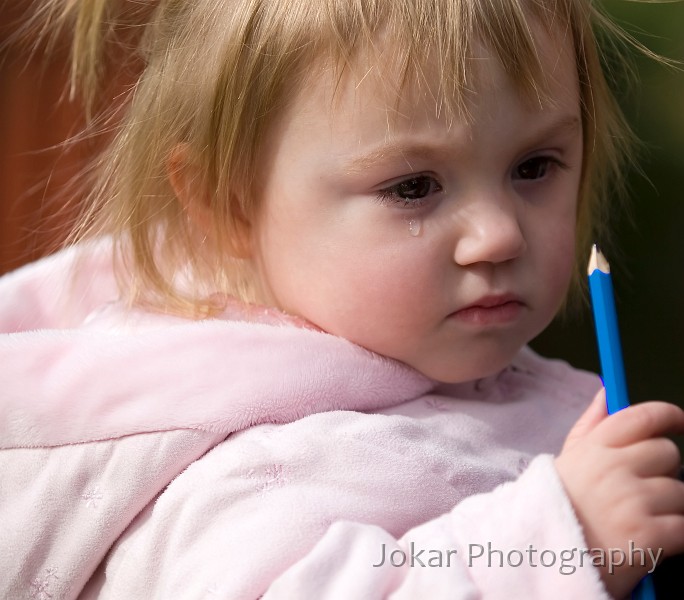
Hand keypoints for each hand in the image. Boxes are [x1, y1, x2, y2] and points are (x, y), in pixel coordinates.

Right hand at [555, 390, 683, 598]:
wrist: (544, 558)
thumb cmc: (559, 505)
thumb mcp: (568, 459)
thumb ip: (592, 424)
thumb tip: (606, 391)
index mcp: (595, 447)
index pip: (643, 416)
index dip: (670, 415)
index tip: (679, 423)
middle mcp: (613, 469)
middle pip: (668, 452)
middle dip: (662, 470)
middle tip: (642, 488)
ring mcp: (632, 502)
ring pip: (681, 492)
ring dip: (668, 507)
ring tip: (639, 518)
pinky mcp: (649, 537)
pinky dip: (674, 535)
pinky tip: (650, 538)